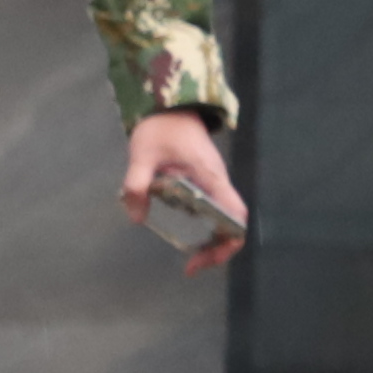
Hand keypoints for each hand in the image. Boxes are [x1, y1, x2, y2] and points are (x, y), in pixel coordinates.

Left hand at [119, 113, 248, 272]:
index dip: (227, 241)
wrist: (172, 107)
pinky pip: (214, 211)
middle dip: (218, 250)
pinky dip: (206, 228)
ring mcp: (214, 184)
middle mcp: (218, 184)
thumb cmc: (161, 129)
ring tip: (189, 257)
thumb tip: (136, 218)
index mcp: (210, 178)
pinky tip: (185, 232)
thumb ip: (137, 184)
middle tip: (192, 266)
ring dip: (212, 241)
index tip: (202, 257)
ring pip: (224, 219)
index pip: (235, 215)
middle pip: (233, 224)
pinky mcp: (206, 182)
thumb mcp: (142, 155)